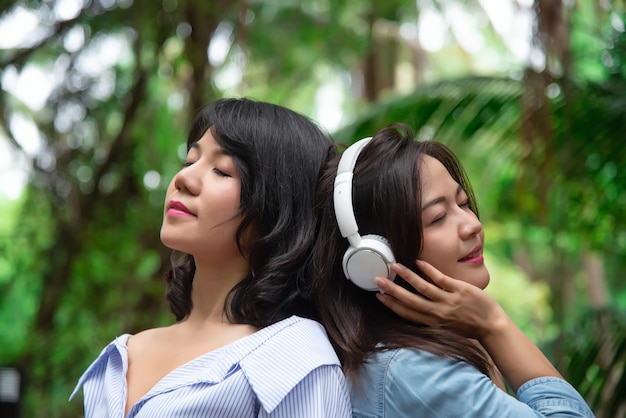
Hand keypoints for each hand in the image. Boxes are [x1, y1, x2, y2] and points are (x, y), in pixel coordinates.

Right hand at [375, 260, 505, 339]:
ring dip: (407, 276)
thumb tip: (416, 306)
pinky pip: (440, 279)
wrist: (492, 327)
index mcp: (433, 322)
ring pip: (423, 288)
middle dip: (392, 290)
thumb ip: (431, 316)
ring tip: (394, 266)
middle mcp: (438, 313)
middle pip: (410, 300)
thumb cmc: (469, 327)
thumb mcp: (445, 326)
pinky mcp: (460, 290)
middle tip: (378, 280)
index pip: (407, 313)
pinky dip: (428, 270)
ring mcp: (449, 301)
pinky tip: (418, 262)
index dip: (391, 304)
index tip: (379, 295)